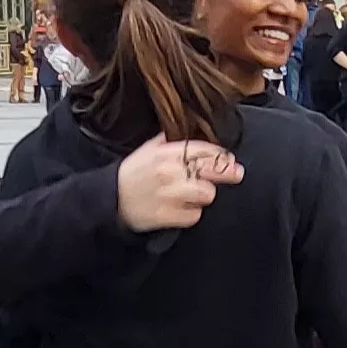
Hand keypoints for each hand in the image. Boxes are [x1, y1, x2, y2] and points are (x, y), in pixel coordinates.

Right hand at [113, 137, 245, 231]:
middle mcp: (169, 171)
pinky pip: (195, 215)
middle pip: (211, 171)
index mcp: (166, 152)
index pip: (203, 150)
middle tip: (236, 174)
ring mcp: (169, 195)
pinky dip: (192, 213)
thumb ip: (171, 141)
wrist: (110, 199)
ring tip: (193, 194)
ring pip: (207, 194)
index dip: (222, 155)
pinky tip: (183, 208)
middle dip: (227, 172)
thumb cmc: (133, 174)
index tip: (231, 159)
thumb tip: (195, 131)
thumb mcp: (149, 149)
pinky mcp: (167, 216)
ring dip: (204, 195)